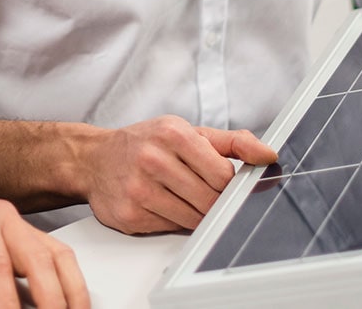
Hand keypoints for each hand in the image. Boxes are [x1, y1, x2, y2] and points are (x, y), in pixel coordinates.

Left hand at [0, 194, 88, 308]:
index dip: (6, 303)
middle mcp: (2, 215)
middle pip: (37, 259)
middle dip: (48, 300)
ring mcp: (19, 225)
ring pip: (57, 257)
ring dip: (69, 293)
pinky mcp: (29, 239)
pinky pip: (58, 259)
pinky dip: (69, 285)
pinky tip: (69, 306)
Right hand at [77, 115, 275, 233]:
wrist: (92, 159)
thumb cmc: (143, 143)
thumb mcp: (186, 132)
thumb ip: (232, 142)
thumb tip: (268, 154)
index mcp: (172, 134)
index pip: (224, 175)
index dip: (231, 186)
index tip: (228, 186)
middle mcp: (153, 159)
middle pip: (210, 200)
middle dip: (215, 202)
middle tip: (206, 194)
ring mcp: (139, 189)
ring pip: (193, 219)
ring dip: (196, 215)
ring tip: (182, 198)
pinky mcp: (129, 214)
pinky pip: (170, 229)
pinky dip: (173, 222)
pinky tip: (162, 205)